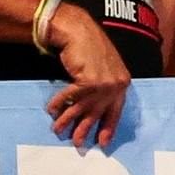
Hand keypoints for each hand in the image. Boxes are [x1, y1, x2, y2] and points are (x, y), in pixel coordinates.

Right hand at [42, 3, 131, 149]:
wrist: (78, 29)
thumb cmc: (89, 44)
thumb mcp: (104, 65)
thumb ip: (105, 83)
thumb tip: (96, 105)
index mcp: (122, 81)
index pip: (116, 110)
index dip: (108, 127)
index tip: (103, 143)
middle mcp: (116, 84)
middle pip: (98, 113)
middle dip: (86, 130)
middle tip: (78, 145)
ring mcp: (104, 84)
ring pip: (82, 109)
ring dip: (68, 121)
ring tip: (58, 131)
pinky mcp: (89, 81)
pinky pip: (70, 98)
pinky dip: (59, 104)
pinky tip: (51, 110)